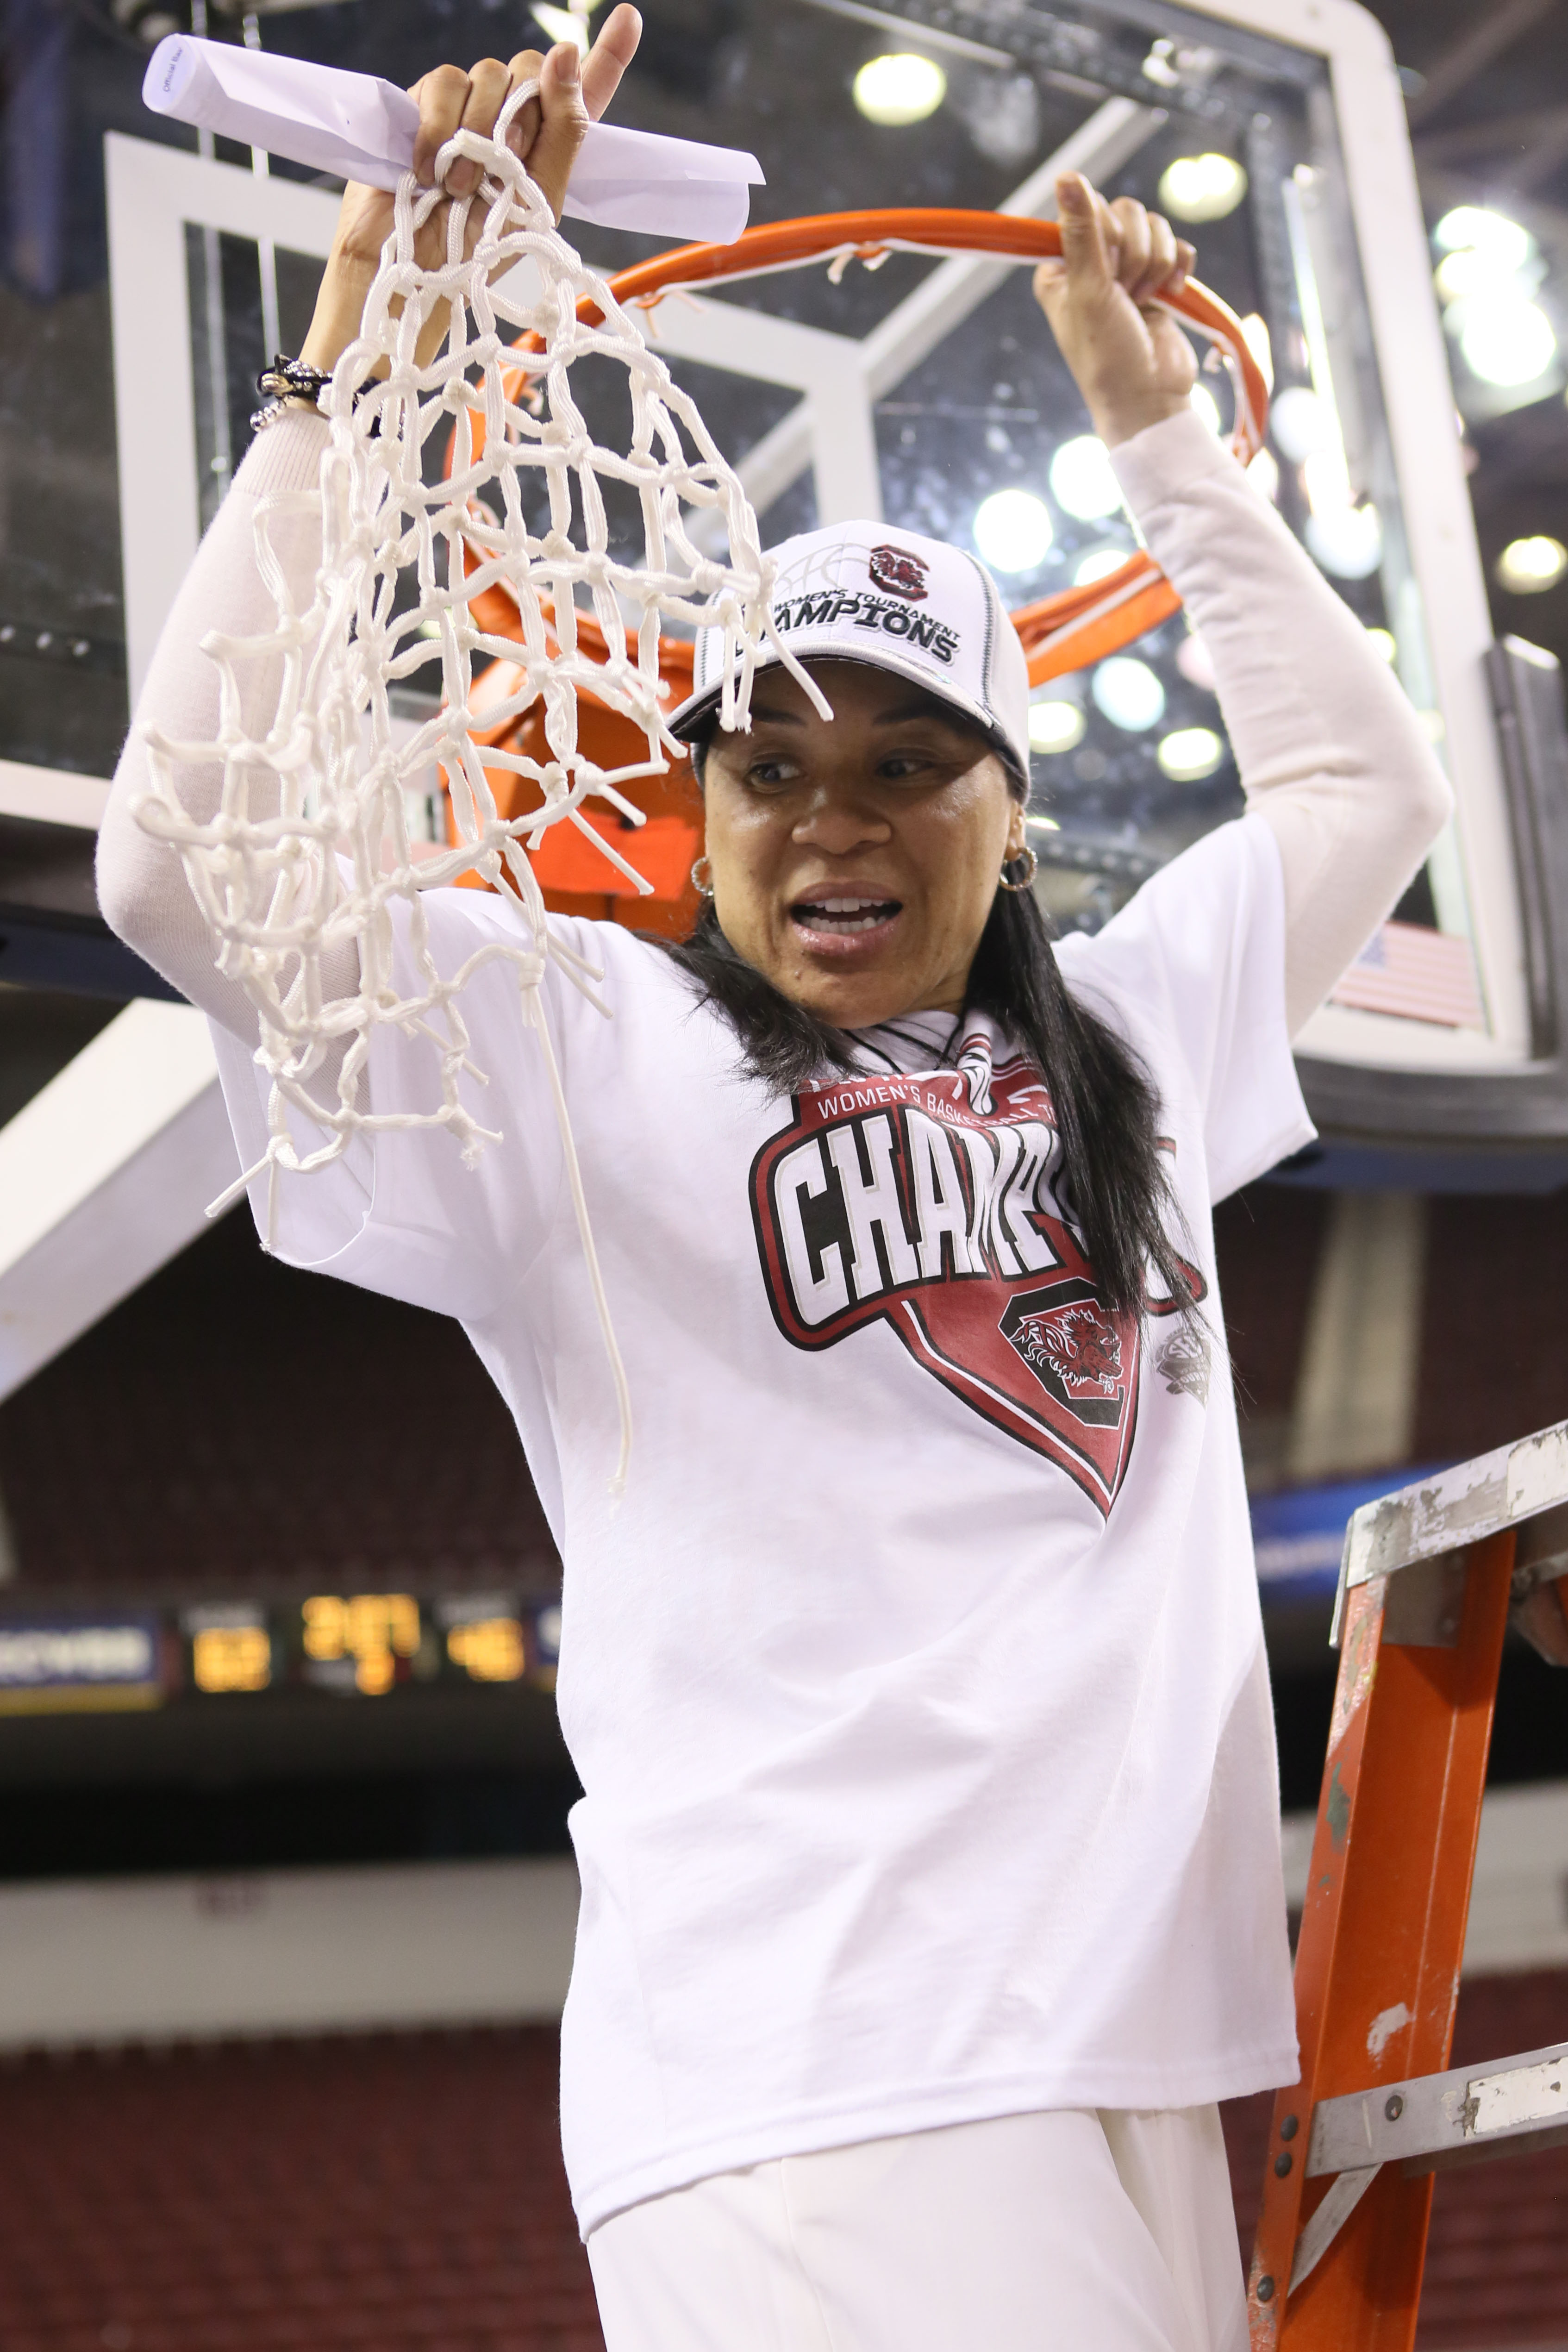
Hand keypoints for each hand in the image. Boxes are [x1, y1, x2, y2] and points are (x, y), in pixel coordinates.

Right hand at [299, 5, 641, 376]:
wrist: (415, 276)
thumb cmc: (478, 254)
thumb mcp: (538, 202)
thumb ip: (563, 130)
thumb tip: (565, 52)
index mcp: (549, 146)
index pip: (585, 88)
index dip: (610, 52)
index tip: (629, 17)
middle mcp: (512, 120)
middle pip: (533, 70)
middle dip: (523, 116)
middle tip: (503, 167)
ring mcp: (468, 110)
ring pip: (487, 74)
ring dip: (478, 132)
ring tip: (460, 188)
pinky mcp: (424, 107)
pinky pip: (442, 84)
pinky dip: (438, 128)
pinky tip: (429, 171)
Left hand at [1032, 173, 1197, 447]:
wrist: (1150, 398)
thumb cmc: (1108, 354)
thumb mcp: (1089, 290)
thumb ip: (1082, 231)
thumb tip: (1066, 174)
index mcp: (1061, 265)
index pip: (1088, 209)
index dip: (1106, 234)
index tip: (1106, 273)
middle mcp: (1092, 263)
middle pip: (1125, 211)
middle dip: (1134, 252)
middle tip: (1127, 293)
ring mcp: (1127, 271)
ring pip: (1153, 227)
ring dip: (1156, 263)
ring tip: (1145, 300)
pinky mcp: (1159, 279)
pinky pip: (1176, 245)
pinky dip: (1178, 267)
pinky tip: (1170, 294)